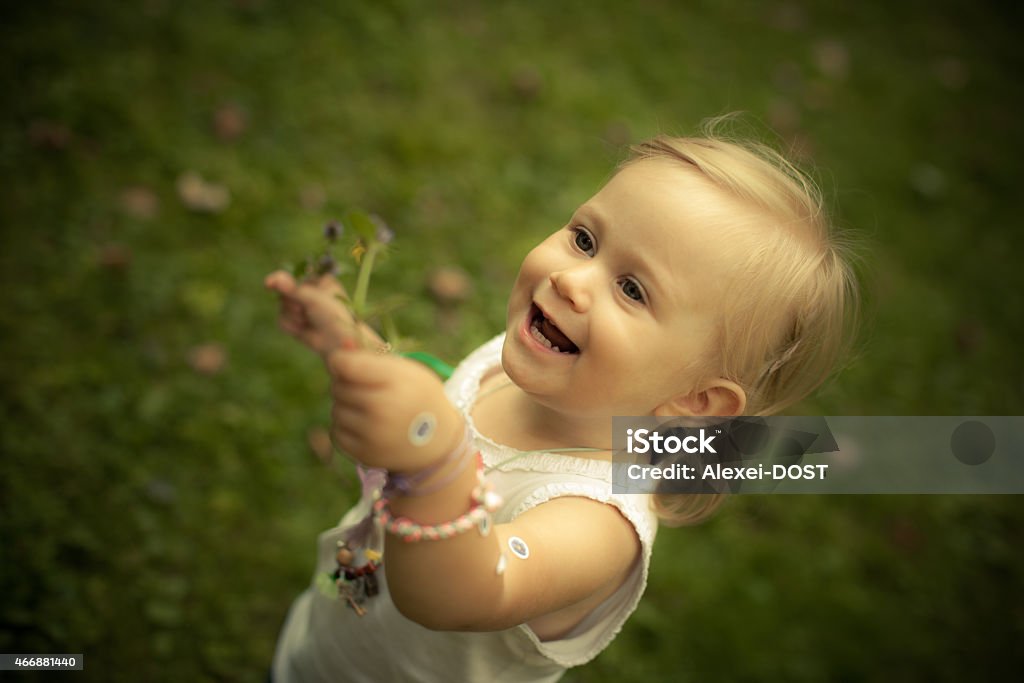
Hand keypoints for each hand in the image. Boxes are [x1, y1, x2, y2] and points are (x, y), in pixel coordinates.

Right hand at [264, 270, 383, 354]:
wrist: (337, 343)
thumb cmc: (332, 317)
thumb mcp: (312, 298)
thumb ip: (290, 288)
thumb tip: (268, 280)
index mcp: (319, 280)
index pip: (293, 277)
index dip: (285, 284)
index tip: (272, 285)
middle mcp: (310, 292)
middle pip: (284, 292)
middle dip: (292, 304)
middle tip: (307, 311)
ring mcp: (303, 307)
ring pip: (281, 306)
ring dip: (293, 316)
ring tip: (308, 321)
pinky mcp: (297, 321)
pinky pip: (281, 319)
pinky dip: (291, 326)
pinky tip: (303, 329)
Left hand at [326, 349, 464, 471]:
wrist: (438, 441)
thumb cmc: (419, 396)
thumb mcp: (405, 370)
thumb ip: (370, 358)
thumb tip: (336, 352)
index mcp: (395, 381)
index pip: (345, 365)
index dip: (340, 361)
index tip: (346, 363)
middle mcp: (382, 409)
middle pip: (338, 387)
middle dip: (348, 384)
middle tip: (370, 389)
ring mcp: (373, 435)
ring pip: (336, 410)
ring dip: (347, 406)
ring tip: (372, 408)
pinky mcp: (365, 454)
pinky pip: (338, 432)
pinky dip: (348, 427)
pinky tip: (368, 425)